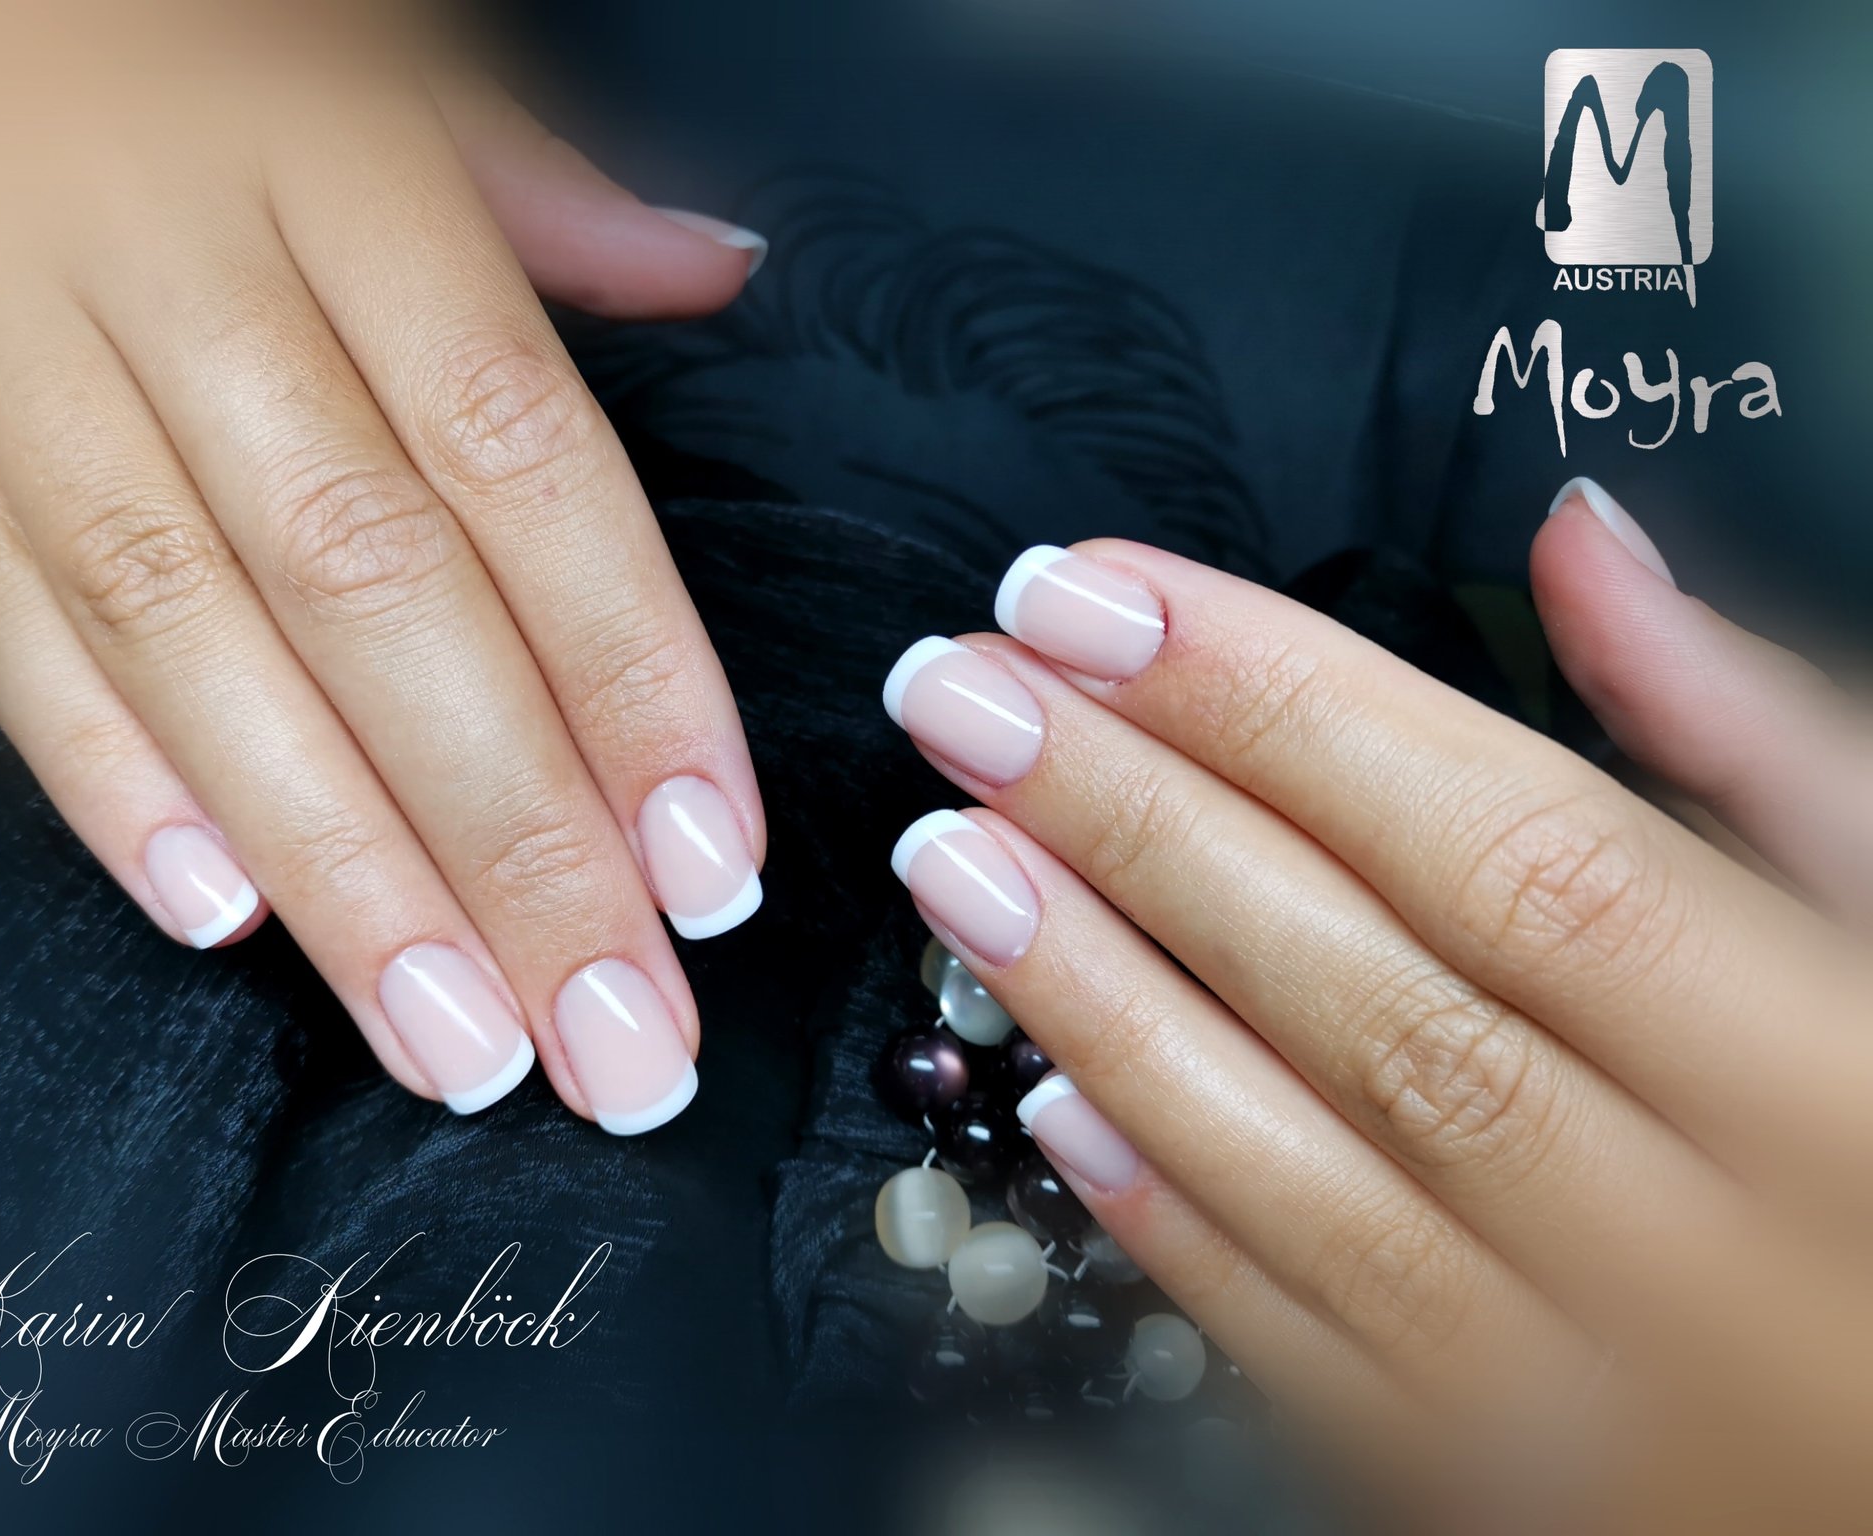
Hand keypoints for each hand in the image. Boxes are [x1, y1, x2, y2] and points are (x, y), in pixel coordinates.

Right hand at [0, 3, 770, 1131]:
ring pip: (197, 643)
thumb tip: (704, 269)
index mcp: (327, 155)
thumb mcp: (353, 30)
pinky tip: (219, 916)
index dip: (628, 673)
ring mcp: (5, 344)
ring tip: (460, 1039)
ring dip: (342, 869)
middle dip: (515, 838)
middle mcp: (175, 265)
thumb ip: (527, 177)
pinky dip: (102, 774)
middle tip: (616, 1031)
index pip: (521, 459)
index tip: (704, 858)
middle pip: (380, 593)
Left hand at [880, 485, 1871, 1528]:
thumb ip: (1775, 747)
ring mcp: (1602, 1406)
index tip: (1108, 604)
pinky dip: (1176, 1219)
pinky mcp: (1506, 1499)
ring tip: (952, 857)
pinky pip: (1317, 1362)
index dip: (1290, 710)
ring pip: (1314, 1176)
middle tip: (971, 698)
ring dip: (1104, 1001)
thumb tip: (1582, 549)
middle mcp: (1717, 1263)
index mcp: (1844, 1094)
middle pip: (1380, 996)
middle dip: (1146, 821)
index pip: (1523, 853)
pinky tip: (1050, 1094)